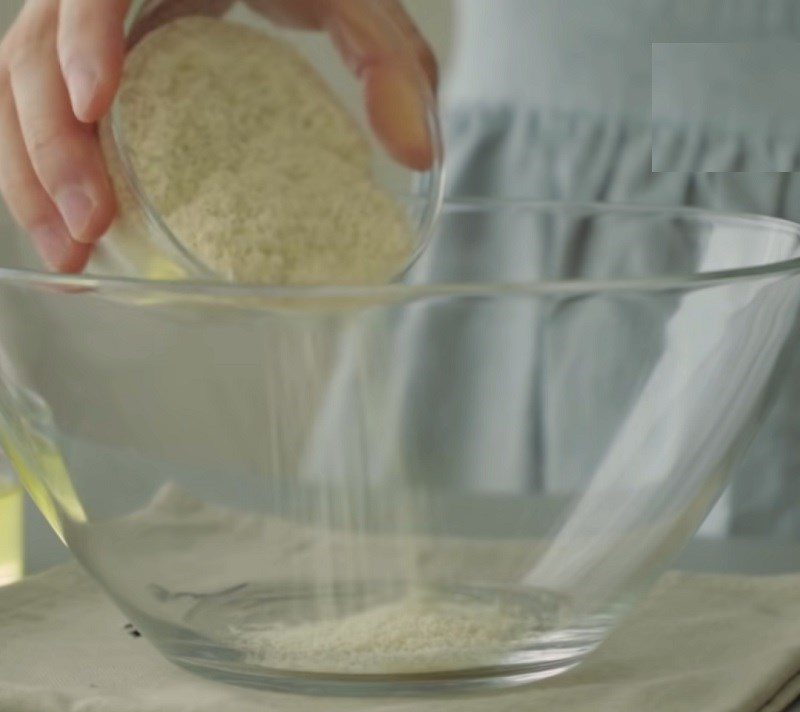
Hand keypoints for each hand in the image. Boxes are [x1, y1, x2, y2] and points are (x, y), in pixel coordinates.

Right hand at [0, 0, 437, 273]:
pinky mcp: (86, 70)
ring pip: (19, 93)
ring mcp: (85, 33)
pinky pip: (39, 115)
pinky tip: (66, 233)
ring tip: (71, 257)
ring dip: (32, 179)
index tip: (96, 106)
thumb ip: (386, 60)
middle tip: (89, 232)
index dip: (80, 42)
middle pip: (34, 57)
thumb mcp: (351, 2)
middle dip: (50, 149)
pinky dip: (42, 176)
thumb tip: (417, 152)